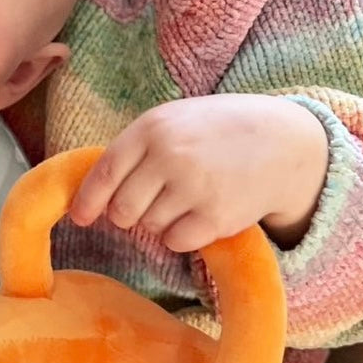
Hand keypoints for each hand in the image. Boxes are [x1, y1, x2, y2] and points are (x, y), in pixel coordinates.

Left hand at [68, 95, 328, 251]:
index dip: (88, 200)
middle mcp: (170, 156)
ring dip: (158, 221)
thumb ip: (135, 148)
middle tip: (148, 203)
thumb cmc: (215, 131)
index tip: (80, 217)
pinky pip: (175, 242)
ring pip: (148, 227)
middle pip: (122, 209)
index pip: (105, 172)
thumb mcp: (172, 121)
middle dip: (127, 214)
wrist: (281, 140)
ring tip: (185, 199)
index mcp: (152, 128)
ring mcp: (194, 187)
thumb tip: (91, 192)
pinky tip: (198, 215)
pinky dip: (180, 236)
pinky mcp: (217, 216)